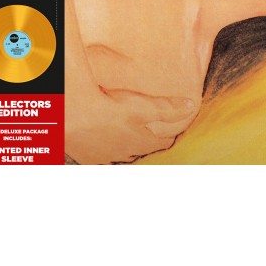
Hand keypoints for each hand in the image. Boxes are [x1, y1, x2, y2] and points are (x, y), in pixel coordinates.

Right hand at [65, 83, 197, 164]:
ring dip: (125, 148)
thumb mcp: (145, 106)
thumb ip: (168, 108)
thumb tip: (191, 106)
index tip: (171, 131)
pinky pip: (101, 158)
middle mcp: (127, 153)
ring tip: (127, 138)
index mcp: (142, 142)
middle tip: (149, 133)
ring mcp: (107, 157)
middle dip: (147, 142)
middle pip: (142, 149)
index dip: (168, 135)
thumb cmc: (111, 110)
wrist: (75, 116)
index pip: (163, 142)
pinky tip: (103, 146)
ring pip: (122, 155)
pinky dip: (104, 152)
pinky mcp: (89, 158)